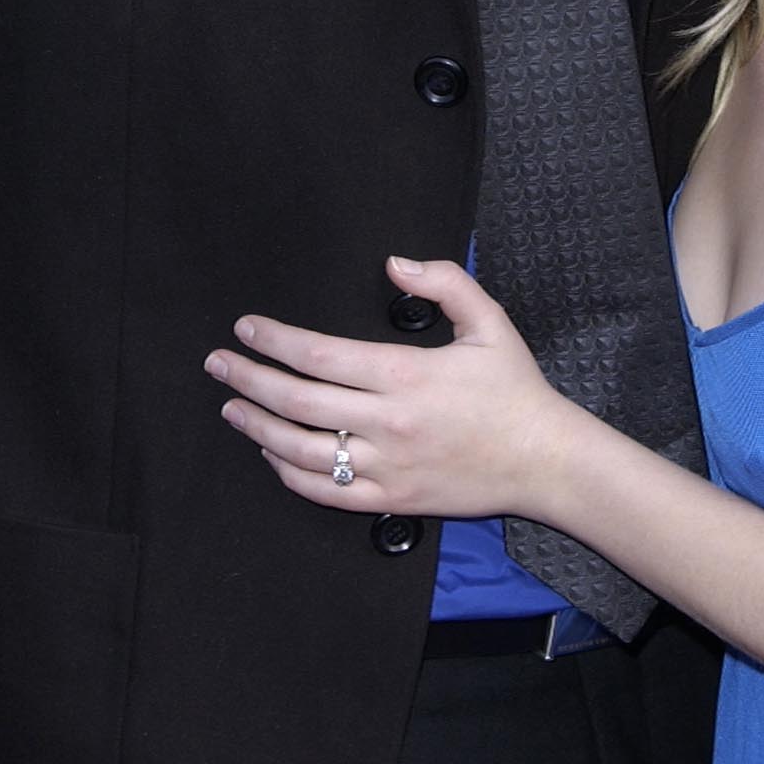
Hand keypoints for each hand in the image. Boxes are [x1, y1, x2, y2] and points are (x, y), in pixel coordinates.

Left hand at [207, 256, 577, 522]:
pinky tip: (272, 453)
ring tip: (232, 408)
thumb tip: (394, 264)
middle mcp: (388, 423)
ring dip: (258, 427)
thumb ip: (444, 282)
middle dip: (248, 379)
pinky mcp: (391, 499)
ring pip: (302, 450)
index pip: (320, 355)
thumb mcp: (490, 322)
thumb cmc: (516, 390)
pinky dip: (290, 473)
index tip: (247, 328)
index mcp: (406, 375)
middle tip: (218, 364)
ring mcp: (387, 466)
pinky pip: (326, 491)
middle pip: (298, 401)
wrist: (545, 460)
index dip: (275, 340)